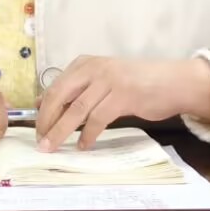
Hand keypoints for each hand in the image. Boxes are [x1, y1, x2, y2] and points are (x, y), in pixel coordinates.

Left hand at [34, 56, 209, 150]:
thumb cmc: (136, 84)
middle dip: (46, 121)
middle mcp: (94, 68)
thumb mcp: (102, 82)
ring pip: (76, 109)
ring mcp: (109, 80)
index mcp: (85, 63)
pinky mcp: (123, 95)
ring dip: (61, 131)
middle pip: (60, 96)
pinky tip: (83, 146)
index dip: (43, 110)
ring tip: (52, 147)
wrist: (172, 82)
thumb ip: (77, 91)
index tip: (37, 129)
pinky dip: (88, 134)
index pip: (55, 87)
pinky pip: (98, 118)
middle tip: (41, 141)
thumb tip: (42, 105)